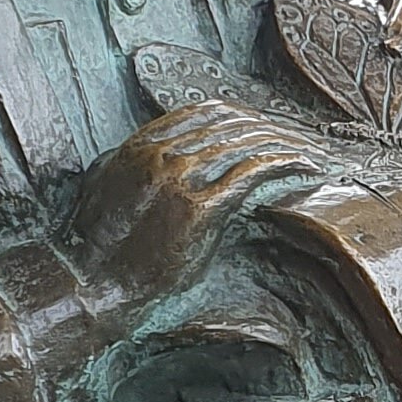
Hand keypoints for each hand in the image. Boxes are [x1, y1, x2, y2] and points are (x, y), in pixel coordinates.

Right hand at [65, 97, 328, 303]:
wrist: (83, 289)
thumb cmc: (93, 255)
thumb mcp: (107, 192)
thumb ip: (136, 167)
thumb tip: (159, 159)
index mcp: (139, 145)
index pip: (207, 112)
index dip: (246, 117)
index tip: (272, 129)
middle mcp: (161, 153)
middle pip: (234, 122)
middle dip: (275, 129)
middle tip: (307, 142)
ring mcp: (181, 178)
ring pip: (250, 143)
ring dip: (291, 145)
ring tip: (318, 155)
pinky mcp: (200, 210)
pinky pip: (256, 173)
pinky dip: (289, 166)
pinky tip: (311, 171)